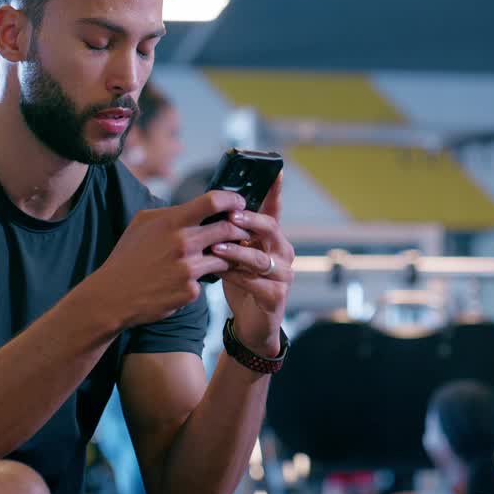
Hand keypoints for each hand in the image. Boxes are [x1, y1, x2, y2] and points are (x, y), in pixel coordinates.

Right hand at [94, 191, 250, 327]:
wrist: (113, 295)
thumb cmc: (127, 257)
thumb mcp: (142, 223)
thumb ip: (169, 213)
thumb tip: (193, 206)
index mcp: (172, 222)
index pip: (213, 201)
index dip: (233, 200)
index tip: (239, 203)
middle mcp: (184, 243)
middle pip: (228, 228)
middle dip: (241, 229)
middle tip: (243, 231)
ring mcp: (189, 268)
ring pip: (225, 257)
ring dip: (229, 255)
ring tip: (226, 255)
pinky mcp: (191, 291)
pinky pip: (207, 280)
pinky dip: (205, 278)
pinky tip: (195, 278)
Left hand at [210, 174, 294, 356]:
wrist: (252, 324)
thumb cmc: (242, 282)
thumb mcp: (236, 253)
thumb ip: (232, 232)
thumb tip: (210, 206)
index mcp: (273, 238)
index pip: (275, 209)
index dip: (275, 190)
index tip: (276, 170)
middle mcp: (283, 252)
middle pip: (270, 228)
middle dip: (250, 220)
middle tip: (230, 215)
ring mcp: (283, 275)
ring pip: (261, 258)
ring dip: (237, 251)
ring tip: (216, 248)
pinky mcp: (276, 296)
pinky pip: (254, 283)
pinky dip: (235, 276)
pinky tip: (219, 272)